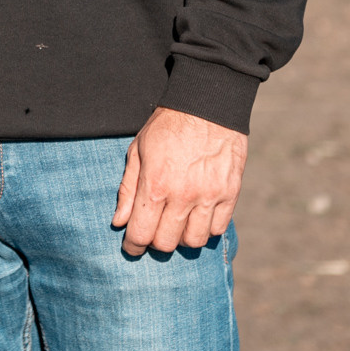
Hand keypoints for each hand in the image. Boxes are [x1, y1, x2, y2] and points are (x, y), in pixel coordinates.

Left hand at [112, 108, 247, 255]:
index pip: (141, 234)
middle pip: (166, 243)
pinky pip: (218, 229)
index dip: (133, 246)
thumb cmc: (167, 126)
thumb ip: (127, 188)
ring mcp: (209, 196)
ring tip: (177, 224)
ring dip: (182, 238)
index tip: (132, 247)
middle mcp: (182, 195)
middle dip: (155, 242)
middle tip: (154, 230)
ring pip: (194, 242)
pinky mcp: (230, 193)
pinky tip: (198, 216)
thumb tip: (119, 222)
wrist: (207, 103)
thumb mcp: (138, 150)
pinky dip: (206, 229)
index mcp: (155, 185)